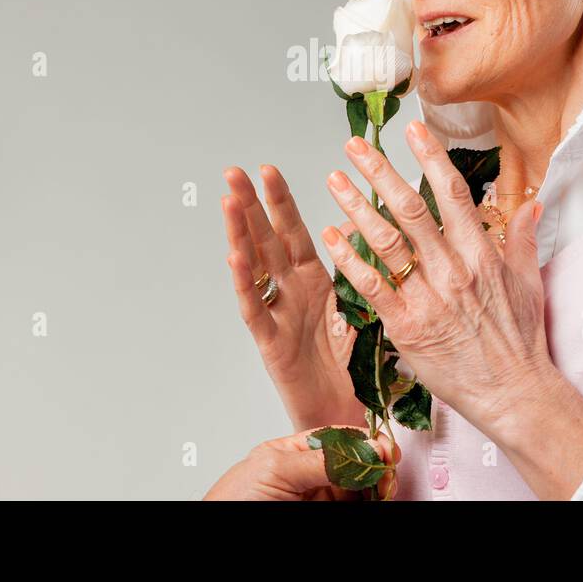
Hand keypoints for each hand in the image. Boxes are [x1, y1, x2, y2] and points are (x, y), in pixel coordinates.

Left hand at [203, 427, 400, 499]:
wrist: (220, 543)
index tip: (385, 448)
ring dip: (376, 485)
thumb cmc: (233, 502)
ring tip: (384, 487)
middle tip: (388, 471)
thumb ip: (318, 458)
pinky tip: (375, 499)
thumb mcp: (274, 468)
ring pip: (358, 489)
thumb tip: (359, 448)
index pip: (338, 439)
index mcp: (293, 453)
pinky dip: (368, 502)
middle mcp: (308, 477)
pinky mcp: (324, 516)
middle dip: (376, 464)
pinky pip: (351, 507)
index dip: (365, 440)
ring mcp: (316, 500)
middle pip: (354, 465)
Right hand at [222, 165, 366, 431]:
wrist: (342, 412)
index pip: (294, 232)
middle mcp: (290, 292)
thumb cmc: (346, 364)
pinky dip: (244, 282)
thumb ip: (353, 266)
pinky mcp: (270, 342)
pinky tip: (235, 256)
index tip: (268, 170)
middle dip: (251, 205)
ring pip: (254, 268)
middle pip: (267, 242)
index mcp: (313, 281)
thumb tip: (352, 222)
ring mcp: (276, 314)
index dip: (281, 202)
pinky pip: (255, 308)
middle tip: (234, 172)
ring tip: (228, 201)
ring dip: (240, 233)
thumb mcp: (355, 306)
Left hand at [318, 120, 556, 440]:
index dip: (430, 156)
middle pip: (410, 208)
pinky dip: (348, 259)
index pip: (452, 193)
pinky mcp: (407, 327)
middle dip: (379, 171)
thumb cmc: (521, 341)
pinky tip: (330, 236)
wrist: (514, 393)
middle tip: (355, 145)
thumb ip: (521, 239)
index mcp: (481, 254)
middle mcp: (453, 269)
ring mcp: (428, 297)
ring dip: (356, 207)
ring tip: (333, 180)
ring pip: (386, 241)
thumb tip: (530, 204)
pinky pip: (372, 286)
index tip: (411, 129)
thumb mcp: (529, 282)